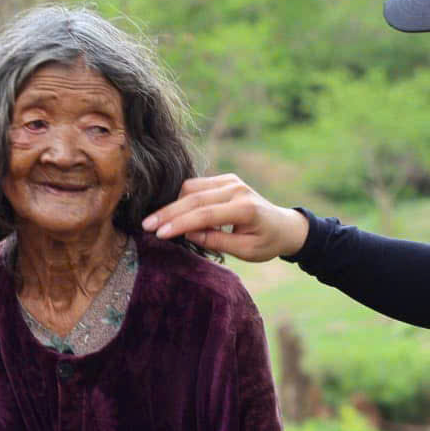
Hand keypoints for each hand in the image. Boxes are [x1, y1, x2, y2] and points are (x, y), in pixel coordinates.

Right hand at [141, 174, 308, 261]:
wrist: (283, 226)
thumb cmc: (266, 242)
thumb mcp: (245, 251)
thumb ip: (216, 242)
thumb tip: (187, 233)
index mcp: (245, 208)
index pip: (205, 214)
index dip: (180, 224)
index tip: (159, 233)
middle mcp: (237, 189)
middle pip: (194, 198)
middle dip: (168, 212)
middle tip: (146, 225)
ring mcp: (231, 181)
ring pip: (192, 188)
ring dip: (172, 204)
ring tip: (156, 222)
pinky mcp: (225, 179)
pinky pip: (197, 185)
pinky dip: (182, 198)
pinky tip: (172, 213)